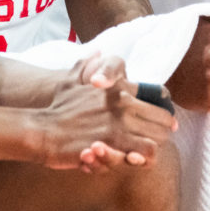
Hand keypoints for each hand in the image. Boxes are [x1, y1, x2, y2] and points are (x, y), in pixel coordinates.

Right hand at [42, 54, 176, 172]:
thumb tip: (96, 51)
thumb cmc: (58, 108)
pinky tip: (130, 159)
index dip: (164, 109)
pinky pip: (144, 153)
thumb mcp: (71, 80)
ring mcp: (120, 124)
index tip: (162, 119)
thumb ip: (85, 64)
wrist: (43, 130)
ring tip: (142, 152)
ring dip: (154, 146)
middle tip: (152, 139)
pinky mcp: (114, 144)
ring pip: (159, 138)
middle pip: (165, 119)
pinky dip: (142, 159)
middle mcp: (124, 103)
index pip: (160, 95)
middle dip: (162, 131)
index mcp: (120, 88)